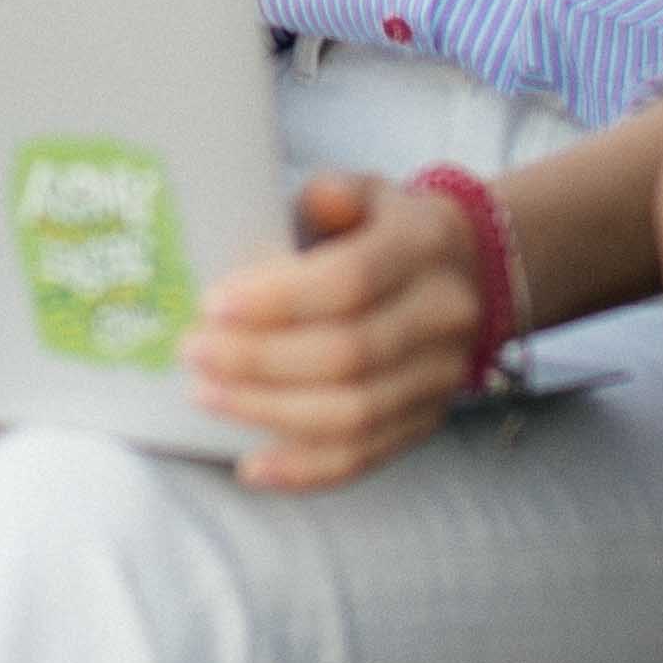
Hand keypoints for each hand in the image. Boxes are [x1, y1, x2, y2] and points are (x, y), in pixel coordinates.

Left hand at [185, 173, 487, 490]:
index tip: (213, 305)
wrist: (467, 272)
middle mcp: (443, 315)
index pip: (351, 282)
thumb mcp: (364, 193)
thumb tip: (315, 199)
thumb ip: (332, 195)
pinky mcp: (426, 421)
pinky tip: (253, 465)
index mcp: (423, 246)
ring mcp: (440, 377)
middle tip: (195, 353)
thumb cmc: (386, 229)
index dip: (278, 300)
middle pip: (347, 354)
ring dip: (270, 412)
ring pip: (353, 415)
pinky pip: (365, 457)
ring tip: (207, 395)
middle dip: (258, 360)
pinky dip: (305, 470)